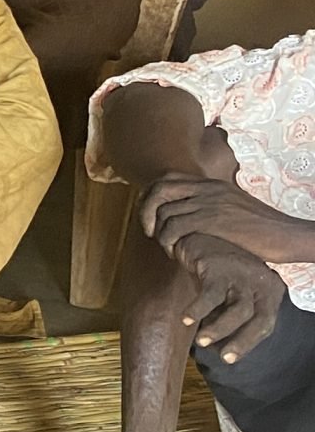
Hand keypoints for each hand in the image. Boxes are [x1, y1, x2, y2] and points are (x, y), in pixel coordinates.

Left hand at [140, 175, 314, 270]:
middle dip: (145, 211)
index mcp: (211, 184)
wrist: (286, 235)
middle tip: (149, 231)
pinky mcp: (213, 220)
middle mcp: (208, 188)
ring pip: (164, 211)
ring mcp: (210, 202)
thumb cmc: (261, 229)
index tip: (149, 215)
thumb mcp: (232, 208)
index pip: (167, 178)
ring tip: (167, 247)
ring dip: (158, 232)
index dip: (150, 195)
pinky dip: (167, 240)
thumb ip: (209, 205)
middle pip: (159, 189)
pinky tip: (174, 252)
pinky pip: (174, 226)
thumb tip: (185, 215)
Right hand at [167, 233, 284, 360]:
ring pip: (239, 310)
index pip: (266, 323)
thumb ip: (230, 313)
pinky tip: (185, 319)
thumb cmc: (215, 269)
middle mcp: (261, 281)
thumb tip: (219, 346)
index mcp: (270, 289)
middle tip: (223, 358)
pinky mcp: (219, 267)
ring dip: (220, 329)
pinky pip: (211, 295)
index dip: (249, 343)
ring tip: (201, 342)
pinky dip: (198, 310)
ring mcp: (242, 273)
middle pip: (258, 319)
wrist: (199, 235)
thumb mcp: (230, 292)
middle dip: (242, 341)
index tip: (229, 358)